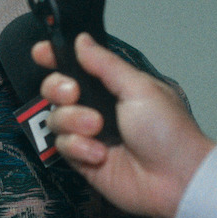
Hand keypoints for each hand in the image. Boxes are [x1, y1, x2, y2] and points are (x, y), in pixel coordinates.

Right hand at [33, 32, 215, 217]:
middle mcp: (97, 107)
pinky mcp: (82, 160)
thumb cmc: (166, 129)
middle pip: (56, 89)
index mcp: (113, 85)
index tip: (41, 53)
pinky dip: (79, 148)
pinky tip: (100, 154)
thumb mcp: (139, 88)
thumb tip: (81, 39)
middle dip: (58, 88)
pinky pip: (62, 147)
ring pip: (55, 118)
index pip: (77, 66)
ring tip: (97, 129)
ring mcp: (88, 134)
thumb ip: (105, 64)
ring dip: (73, 121)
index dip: (55, 57)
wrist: (175, 178)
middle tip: (73, 94)